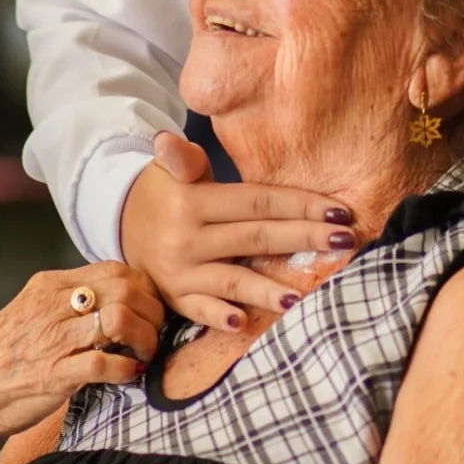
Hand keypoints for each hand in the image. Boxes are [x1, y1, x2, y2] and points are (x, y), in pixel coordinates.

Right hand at [0, 262, 163, 449]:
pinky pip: (106, 363)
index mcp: (51, 285)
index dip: (144, 289)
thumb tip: (121, 296)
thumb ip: (73, 298)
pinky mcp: (56, 374)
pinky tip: (130, 374)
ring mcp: (54, 340)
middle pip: (125, 291)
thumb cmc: (10, 352)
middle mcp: (53, 306)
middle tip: (155, 332)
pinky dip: (128, 369)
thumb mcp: (37, 309)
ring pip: (120, 321)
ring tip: (144, 353)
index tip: (151, 309)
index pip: (116, 270)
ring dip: (145, 339)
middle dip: (152, 312)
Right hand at [119, 130, 354, 330]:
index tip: (340, 210)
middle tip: (344, 241)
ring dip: (266, 289)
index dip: (300, 205)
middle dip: (304, 239)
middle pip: (256, 238)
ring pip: (231, 280)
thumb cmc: (165, 192)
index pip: (258, 202)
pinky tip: (242, 322)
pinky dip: (218, 317)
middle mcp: (188, 238)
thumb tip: (169, 141)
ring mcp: (181, 271)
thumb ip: (182, 158)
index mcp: (194, 202)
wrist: (119, 223)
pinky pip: (198, 310)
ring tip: (300, 296)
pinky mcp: (174, 298)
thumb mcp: (170, 169)